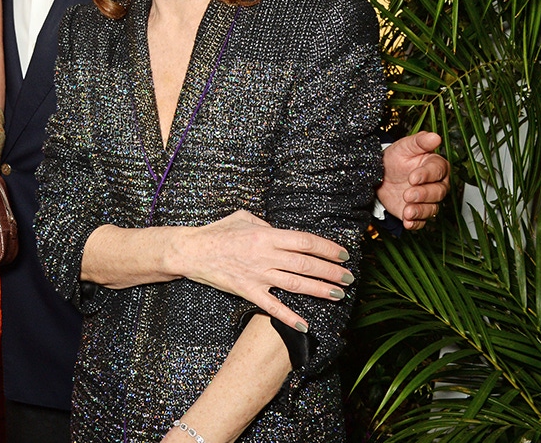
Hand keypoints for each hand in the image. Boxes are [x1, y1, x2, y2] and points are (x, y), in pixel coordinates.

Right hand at [179, 210, 352, 332]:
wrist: (191, 251)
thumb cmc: (216, 232)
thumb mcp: (243, 217)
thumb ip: (266, 223)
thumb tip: (282, 231)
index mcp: (266, 234)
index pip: (305, 241)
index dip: (327, 248)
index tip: (343, 254)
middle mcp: (265, 255)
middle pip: (306, 264)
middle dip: (332, 271)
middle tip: (349, 277)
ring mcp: (257, 275)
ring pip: (296, 284)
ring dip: (320, 290)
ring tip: (338, 294)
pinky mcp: (247, 291)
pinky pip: (272, 306)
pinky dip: (289, 317)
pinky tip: (305, 325)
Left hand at [380, 131, 448, 229]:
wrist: (380, 175)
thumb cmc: (396, 158)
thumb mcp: (404, 146)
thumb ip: (419, 142)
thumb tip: (435, 137)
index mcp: (436, 166)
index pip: (437, 171)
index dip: (426, 175)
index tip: (413, 177)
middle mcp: (436, 184)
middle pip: (438, 192)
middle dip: (423, 195)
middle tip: (408, 195)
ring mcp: (427, 200)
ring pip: (431, 208)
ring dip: (420, 211)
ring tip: (407, 212)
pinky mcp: (418, 212)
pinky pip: (421, 221)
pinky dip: (415, 223)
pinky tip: (407, 222)